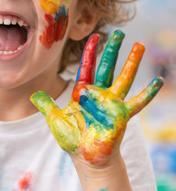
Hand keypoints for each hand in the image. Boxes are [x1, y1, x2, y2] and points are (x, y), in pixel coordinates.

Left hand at [31, 30, 162, 166]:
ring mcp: (112, 103)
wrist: (85, 158)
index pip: (87, 67)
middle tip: (120, 33)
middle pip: (107, 67)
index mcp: (83, 92)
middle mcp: (99, 94)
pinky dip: (147, 93)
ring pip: (124, 78)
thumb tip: (33, 95)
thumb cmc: (72, 139)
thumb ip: (46, 105)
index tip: (95, 36)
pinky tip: (158, 82)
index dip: (91, 52)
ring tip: (140, 46)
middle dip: (112, 50)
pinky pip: (137, 103)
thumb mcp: (55, 120)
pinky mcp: (121, 115)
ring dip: (132, 62)